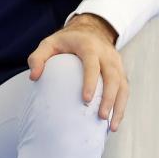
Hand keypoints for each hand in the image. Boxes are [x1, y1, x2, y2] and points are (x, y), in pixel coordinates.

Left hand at [26, 13, 126, 128]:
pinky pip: (124, 90)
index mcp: (89, 46)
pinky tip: (114, 122)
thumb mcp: (48, 44)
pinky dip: (121, 106)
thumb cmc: (65, 41)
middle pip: (112, 77)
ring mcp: (117, 63)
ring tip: (111, 127)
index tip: (86, 99)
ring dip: (118, 106)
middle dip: (108, 98)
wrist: (90, 30)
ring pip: (122, 86)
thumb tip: (34, 77)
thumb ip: (38, 58)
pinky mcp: (121, 72)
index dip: (90, 81)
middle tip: (101, 117)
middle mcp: (107, 54)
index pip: (92, 64)